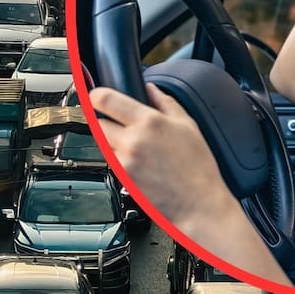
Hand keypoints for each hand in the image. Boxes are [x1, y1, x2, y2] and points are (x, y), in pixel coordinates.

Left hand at [90, 84, 236, 233]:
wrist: (199, 204)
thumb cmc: (199, 169)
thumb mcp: (188, 126)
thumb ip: (166, 102)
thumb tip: (151, 89)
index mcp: (150, 122)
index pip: (106, 100)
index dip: (96, 95)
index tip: (96, 95)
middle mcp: (133, 140)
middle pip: (98, 123)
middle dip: (105, 121)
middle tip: (119, 123)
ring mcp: (125, 161)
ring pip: (103, 143)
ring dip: (112, 141)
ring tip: (136, 147)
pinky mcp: (122, 179)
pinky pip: (111, 162)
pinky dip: (119, 159)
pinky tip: (139, 163)